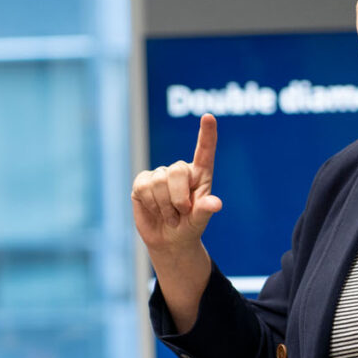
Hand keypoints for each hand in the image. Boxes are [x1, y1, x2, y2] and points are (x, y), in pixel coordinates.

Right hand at [131, 113, 222, 254]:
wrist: (169, 240)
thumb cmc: (190, 227)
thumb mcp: (200, 221)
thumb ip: (205, 210)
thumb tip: (215, 204)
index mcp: (200, 175)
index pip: (204, 151)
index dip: (206, 134)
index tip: (208, 117)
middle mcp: (180, 170)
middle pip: (177, 171)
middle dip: (178, 198)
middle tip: (181, 213)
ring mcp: (160, 174)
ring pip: (159, 181)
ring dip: (165, 206)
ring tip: (170, 216)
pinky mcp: (142, 182)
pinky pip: (144, 187)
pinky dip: (151, 204)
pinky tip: (155, 210)